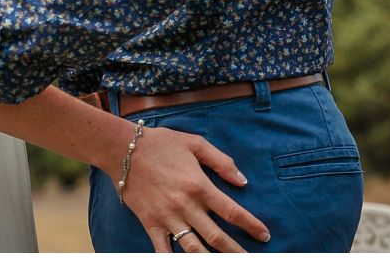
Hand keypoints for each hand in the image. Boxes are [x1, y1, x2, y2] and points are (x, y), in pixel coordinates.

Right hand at [120, 124, 269, 252]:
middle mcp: (186, 205)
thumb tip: (242, 180)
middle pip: (217, 238)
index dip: (250, 225)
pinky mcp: (151, 225)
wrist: (125, 150)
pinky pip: (164, 251)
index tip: (264, 234)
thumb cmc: (162, 143)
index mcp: (199, 184)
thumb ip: (221, 161)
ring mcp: (168, 218)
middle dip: (237, 252)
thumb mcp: (195, 143)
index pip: (231, 211)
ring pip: (194, 250)